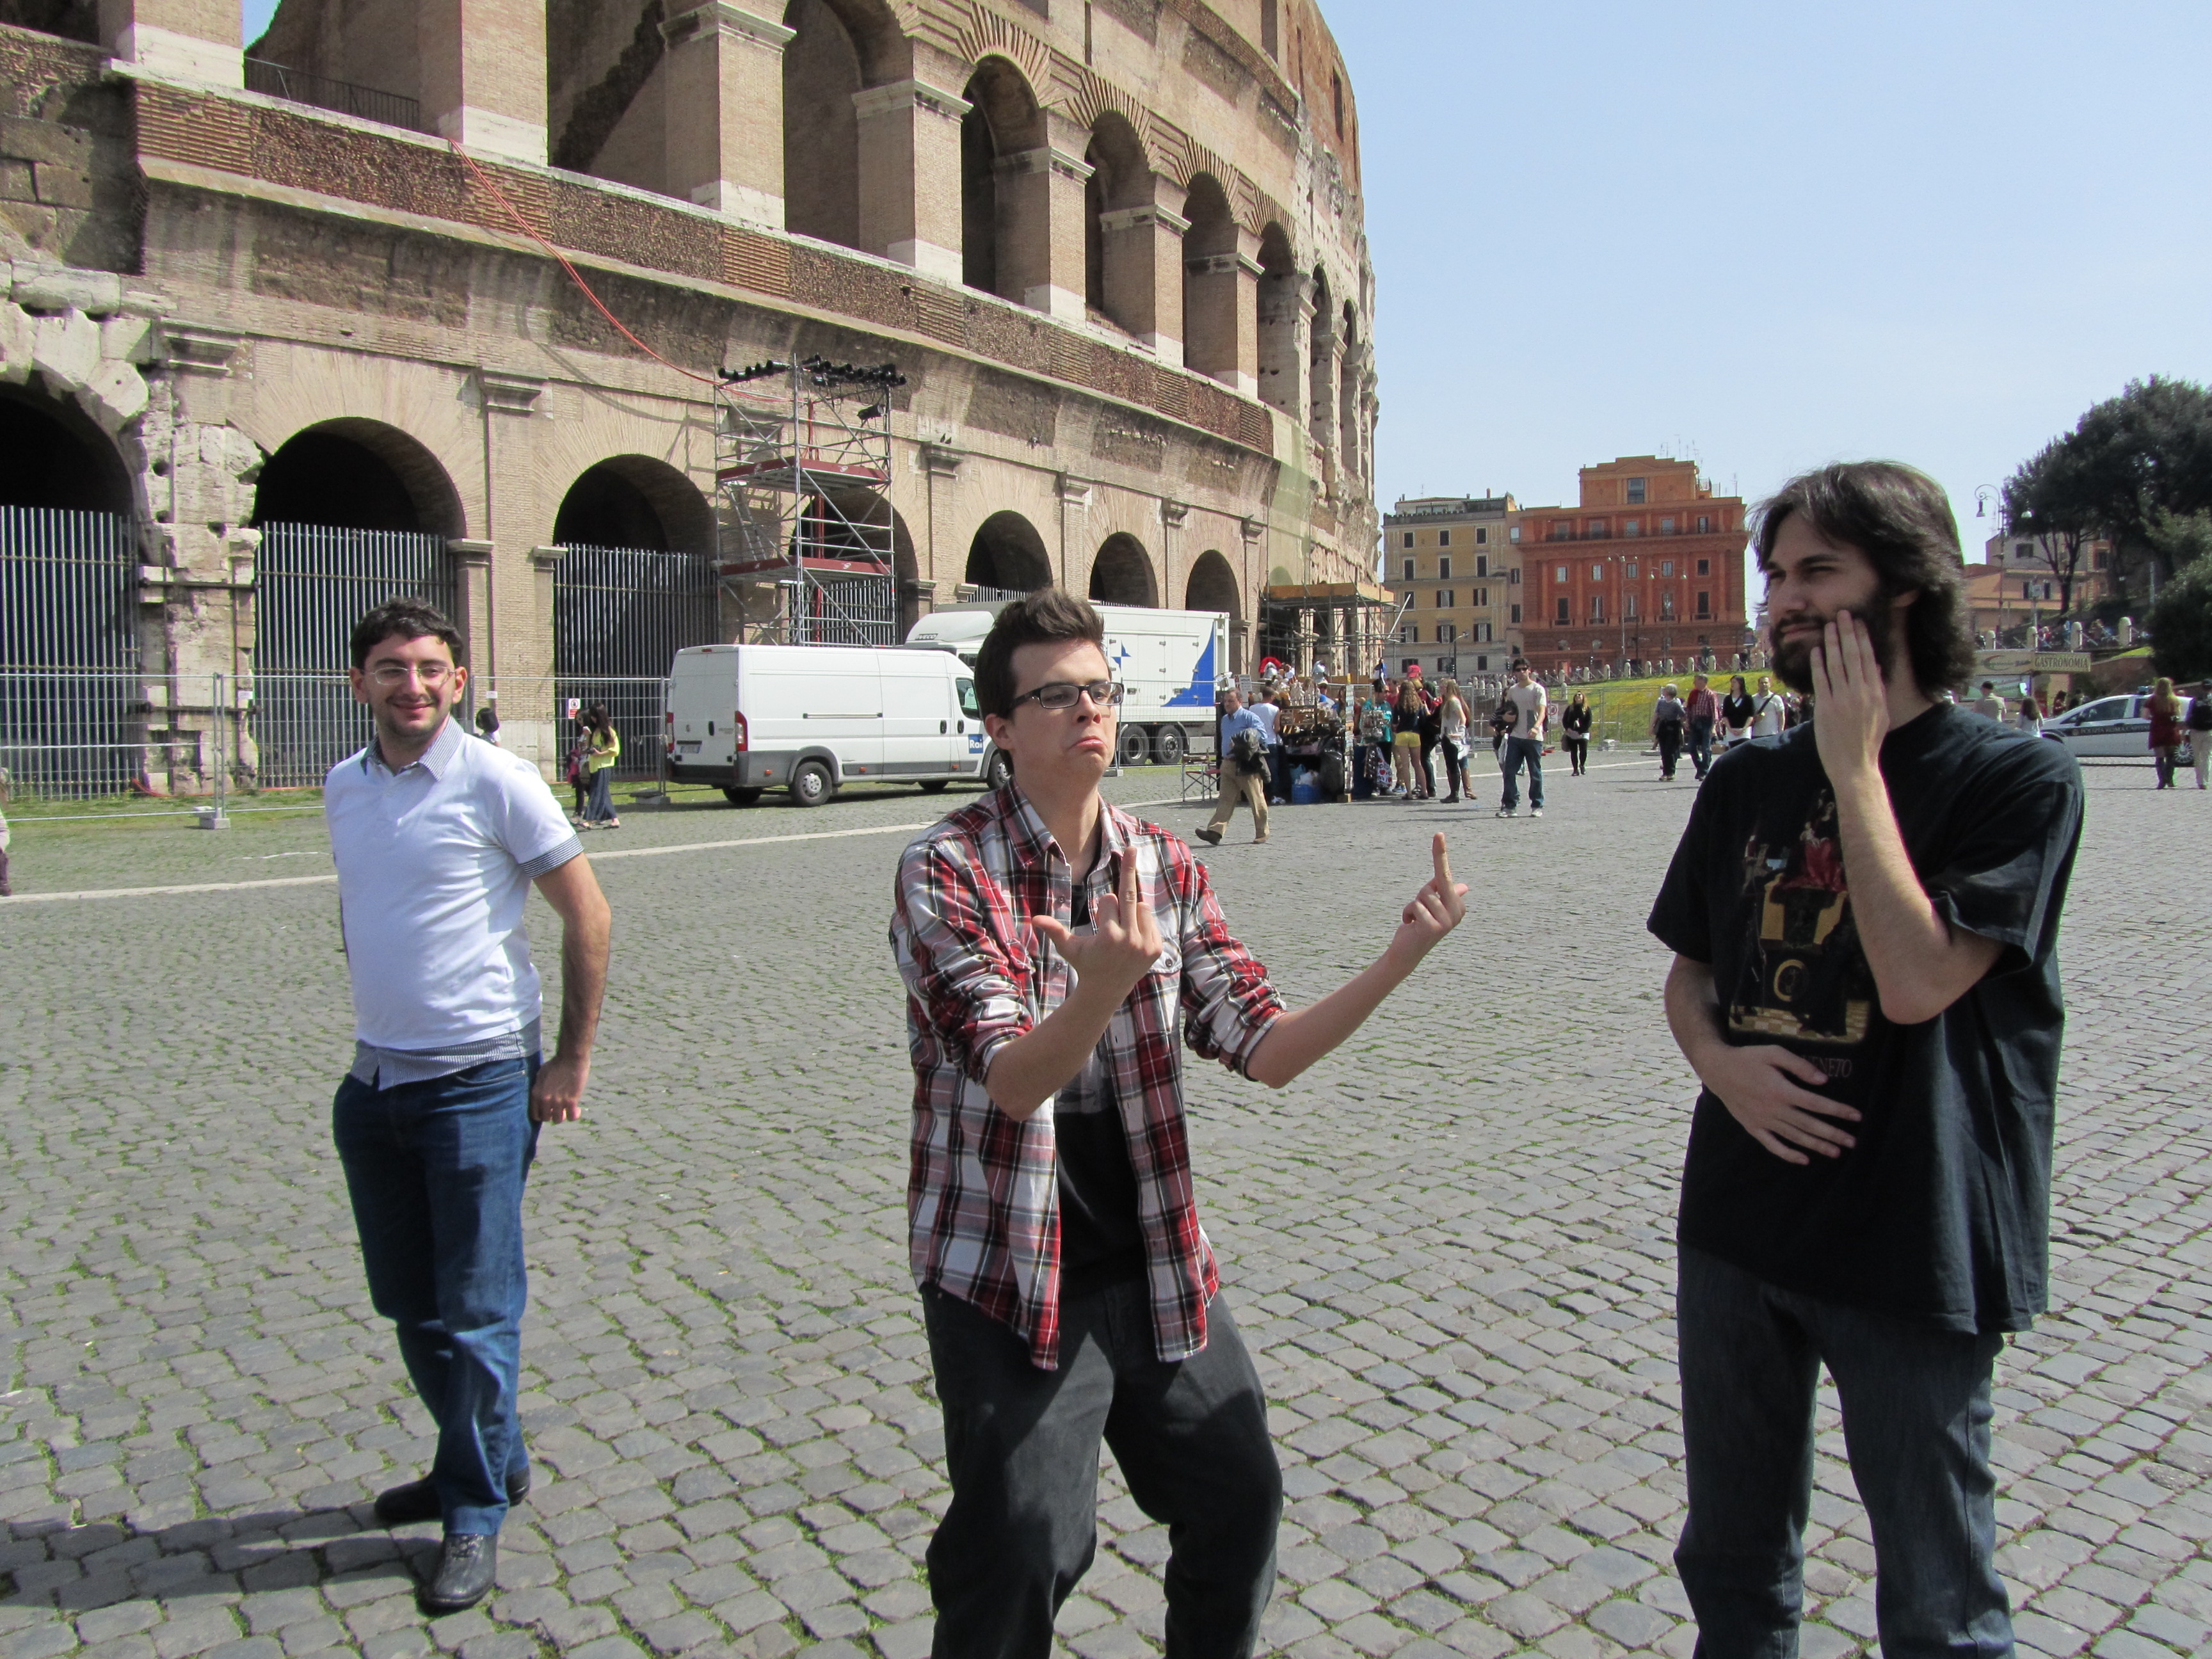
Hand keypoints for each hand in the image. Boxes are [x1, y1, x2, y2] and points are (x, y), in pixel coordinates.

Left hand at [532, 1051, 589, 1123]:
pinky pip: (572, 1117)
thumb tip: (540, 1095)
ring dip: (563, 1116)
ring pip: (559, 1120)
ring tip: (568, 1110)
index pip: (535, 1115)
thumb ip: (539, 1087)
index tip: (548, 1112)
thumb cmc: (556, 1063)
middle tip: (558, 1110)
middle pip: (546, 1118)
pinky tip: (577, 1110)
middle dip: (552, 1115)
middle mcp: (545, 1100)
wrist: (571, 1057)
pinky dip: (574, 1116)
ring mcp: (558, 1102)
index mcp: (536, 1094)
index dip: (542, 1115)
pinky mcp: (571, 1101)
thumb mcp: (541, 1074)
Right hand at [1032, 851, 1163, 1004]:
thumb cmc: (1084, 964)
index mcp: (1109, 936)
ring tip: (1123, 932)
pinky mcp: (1156, 948)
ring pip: (1140, 906)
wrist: (1106, 990)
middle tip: (1130, 847)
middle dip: (1127, 868)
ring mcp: (1146, 944)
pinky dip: (1141, 922)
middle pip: (1129, 895)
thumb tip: (1034, 920)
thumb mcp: (1068, 948)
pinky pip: (1150, 919)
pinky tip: (1133, 938)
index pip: (1108, 900)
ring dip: (1131, 911)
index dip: (1102, 909)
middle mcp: (1130, 939)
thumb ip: (1054, 932)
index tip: (1099, 927)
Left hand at [1385, 833, 1467, 968]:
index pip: (1446, 874)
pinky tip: (1411, 925)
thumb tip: (1464, 887)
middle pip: (1438, 881)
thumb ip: (1445, 893)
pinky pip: (1416, 906)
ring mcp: (1448, 921)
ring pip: (1424, 894)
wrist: (1408, 952)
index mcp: (1458, 904)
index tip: (1438, 833)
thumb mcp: (1432, 906)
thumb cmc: (1418, 925)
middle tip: (1424, 888)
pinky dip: (1408, 913)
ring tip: (1415, 919)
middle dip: (1427, 884)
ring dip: (1413, 905)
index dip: (1440, 854)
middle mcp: (1457, 912)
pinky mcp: (1434, 927)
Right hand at [1698, 1043, 1858, 1163]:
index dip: (1838, 1111)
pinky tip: (1804, 1160)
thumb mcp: (1773, 1053)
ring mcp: (1763, 1121)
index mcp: (1781, 1090)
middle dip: (1833, 1134)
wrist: (1717, 1070)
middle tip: (1853, 1142)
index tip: (1856, 1116)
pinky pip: (1772, 1145)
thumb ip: (1799, 1066)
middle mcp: (1774, 1109)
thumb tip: (1822, 1081)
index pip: (1816, 1104)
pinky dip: (1788, 1154)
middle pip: (1809, 1125)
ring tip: (1836, 1152)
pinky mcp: (1753, 1127)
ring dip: (1817, 1146)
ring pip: (1795, 1137)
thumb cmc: (1748, 1058)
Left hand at [1811, 610, 1888, 781]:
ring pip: (1837, 664)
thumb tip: (1876, 670)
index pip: (1869, 659)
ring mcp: (1843, 700)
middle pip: (1854, 656)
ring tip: (1829, 626)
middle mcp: (1861, 693)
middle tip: (1843, 614)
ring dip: (1832, 643)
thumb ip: (1878, 691)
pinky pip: (1821, 680)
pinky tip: (1816, 650)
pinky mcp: (1826, 708)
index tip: (1859, 623)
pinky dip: (1818, 663)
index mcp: (1876, 694)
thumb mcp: (1881, 715)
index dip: (1863, 639)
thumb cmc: (1867, 742)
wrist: (1854, 765)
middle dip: (1848, 633)